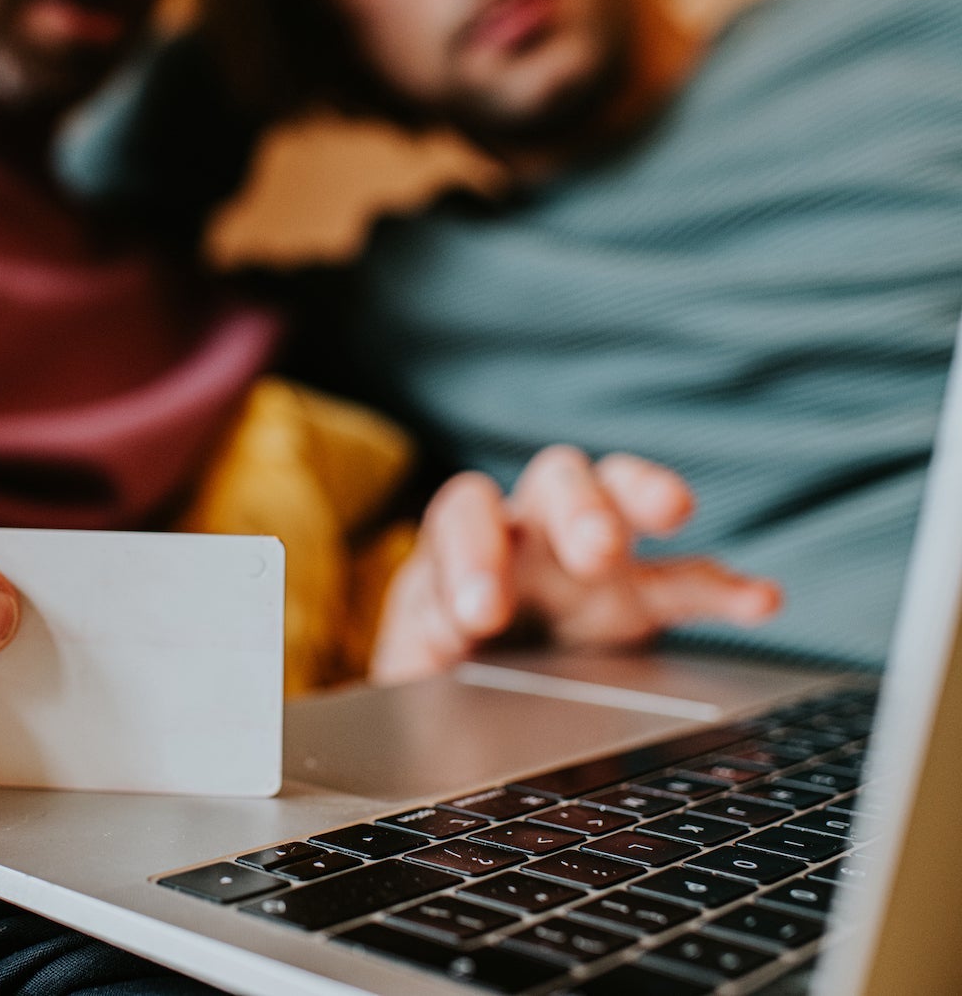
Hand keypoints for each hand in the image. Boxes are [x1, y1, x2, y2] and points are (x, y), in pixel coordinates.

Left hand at [370, 447, 780, 682]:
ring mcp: (591, 557)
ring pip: (620, 497)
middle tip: (592, 553)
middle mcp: (531, 531)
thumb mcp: (412, 665)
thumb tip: (444, 660)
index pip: (466, 513)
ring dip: (644, 497)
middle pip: (555, 482)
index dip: (472, 555)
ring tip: (673, 511)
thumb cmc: (434, 663)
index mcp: (463, 541)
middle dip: (577, 509)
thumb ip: (420, 657)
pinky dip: (723, 588)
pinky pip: (686, 581)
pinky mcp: (639, 599)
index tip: (479, 617)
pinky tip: (759, 601)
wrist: (464, 689)